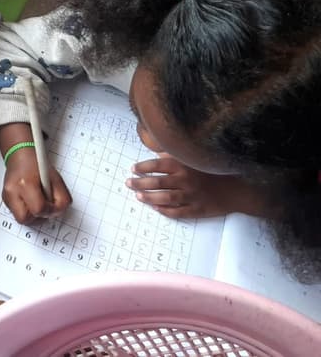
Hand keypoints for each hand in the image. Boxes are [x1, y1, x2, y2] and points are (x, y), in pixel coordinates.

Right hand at [2, 147, 71, 223]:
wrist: (20, 155)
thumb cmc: (37, 164)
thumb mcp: (56, 179)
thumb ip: (61, 198)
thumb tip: (58, 212)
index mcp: (25, 183)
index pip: (38, 209)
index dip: (49, 210)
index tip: (53, 205)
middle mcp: (12, 191)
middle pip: (25, 219)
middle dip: (38, 216)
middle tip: (45, 206)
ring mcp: (6, 195)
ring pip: (21, 219)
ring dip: (32, 214)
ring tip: (38, 201)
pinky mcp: (5, 199)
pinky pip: (17, 213)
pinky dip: (26, 210)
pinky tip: (30, 199)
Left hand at [127, 154, 264, 218]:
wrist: (238, 189)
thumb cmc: (214, 171)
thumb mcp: (195, 159)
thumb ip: (176, 156)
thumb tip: (156, 153)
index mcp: (184, 165)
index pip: (157, 165)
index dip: (143, 167)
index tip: (133, 169)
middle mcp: (186, 180)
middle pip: (157, 182)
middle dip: (140, 183)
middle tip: (128, 183)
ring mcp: (192, 196)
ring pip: (165, 198)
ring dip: (149, 197)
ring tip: (138, 196)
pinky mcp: (198, 209)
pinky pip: (178, 212)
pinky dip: (165, 211)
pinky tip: (156, 208)